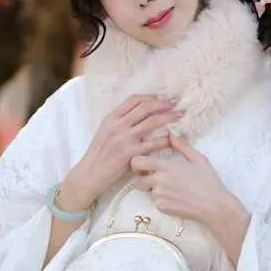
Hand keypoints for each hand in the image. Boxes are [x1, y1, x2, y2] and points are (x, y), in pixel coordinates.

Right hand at [58, 95, 179, 212]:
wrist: (90, 173)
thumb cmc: (99, 153)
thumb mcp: (105, 131)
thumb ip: (120, 121)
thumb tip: (140, 111)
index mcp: (111, 118)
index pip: (133, 100)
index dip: (151, 97)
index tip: (163, 97)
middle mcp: (117, 126)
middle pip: (145, 108)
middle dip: (163, 103)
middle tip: (176, 103)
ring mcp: (124, 139)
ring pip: (151, 122)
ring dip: (169, 117)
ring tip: (180, 116)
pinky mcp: (131, 154)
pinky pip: (153, 144)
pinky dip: (166, 140)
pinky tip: (174, 139)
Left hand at [131, 134, 246, 237]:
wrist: (214, 206)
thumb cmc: (208, 182)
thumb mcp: (199, 160)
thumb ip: (182, 146)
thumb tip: (172, 134)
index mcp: (166, 167)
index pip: (137, 162)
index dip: (137, 163)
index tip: (144, 165)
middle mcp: (158, 181)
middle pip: (137, 180)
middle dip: (144, 179)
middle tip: (156, 179)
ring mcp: (159, 195)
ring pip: (147, 191)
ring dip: (154, 190)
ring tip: (171, 189)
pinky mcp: (161, 207)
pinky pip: (155, 202)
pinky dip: (162, 200)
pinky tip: (176, 198)